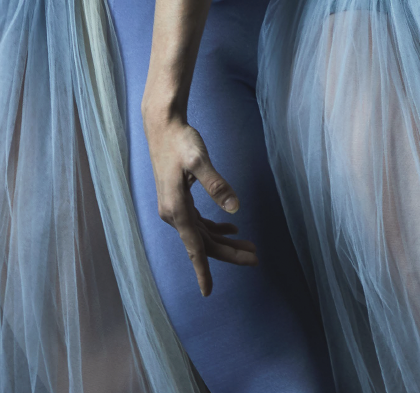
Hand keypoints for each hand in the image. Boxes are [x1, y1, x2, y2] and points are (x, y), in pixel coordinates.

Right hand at [145, 115, 257, 295]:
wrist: (163, 126)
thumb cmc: (181, 141)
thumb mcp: (199, 160)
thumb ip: (217, 184)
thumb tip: (236, 208)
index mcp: (176, 210)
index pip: (194, 248)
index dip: (202, 271)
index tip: (207, 292)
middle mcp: (173, 214)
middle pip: (203, 244)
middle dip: (230, 253)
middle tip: (257, 257)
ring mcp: (175, 208)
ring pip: (203, 236)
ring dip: (225, 243)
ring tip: (251, 248)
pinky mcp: (179, 200)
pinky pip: (199, 224)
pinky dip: (215, 230)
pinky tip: (231, 228)